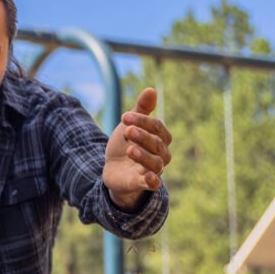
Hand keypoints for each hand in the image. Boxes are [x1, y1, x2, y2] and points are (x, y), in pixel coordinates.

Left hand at [103, 88, 172, 209]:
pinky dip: (153, 181)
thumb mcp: (130, 125)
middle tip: (127, 130)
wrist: (114, 169)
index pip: (156, 127)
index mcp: (160, 138)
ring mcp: (153, 170)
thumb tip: (151, 89)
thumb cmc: (126, 144)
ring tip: (130, 149)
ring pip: (155, 163)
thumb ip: (141, 110)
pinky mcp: (143, 183)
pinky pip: (153, 184)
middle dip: (142, 136)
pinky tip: (149, 177)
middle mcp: (161, 154)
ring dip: (143, 156)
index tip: (124, 117)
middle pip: (156, 144)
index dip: (142, 121)